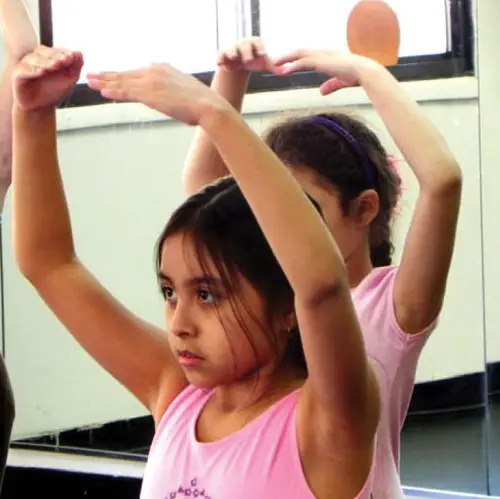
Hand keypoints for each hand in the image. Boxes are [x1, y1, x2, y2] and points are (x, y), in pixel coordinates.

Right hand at [13, 45, 82, 110]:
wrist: (40, 107)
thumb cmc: (53, 91)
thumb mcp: (69, 79)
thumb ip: (75, 67)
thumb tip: (80, 53)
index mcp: (47, 57)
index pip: (55, 51)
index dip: (64, 52)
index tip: (73, 56)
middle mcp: (35, 58)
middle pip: (44, 52)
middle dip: (56, 56)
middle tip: (65, 59)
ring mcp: (25, 65)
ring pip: (34, 60)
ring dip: (46, 62)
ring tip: (55, 65)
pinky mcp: (17, 75)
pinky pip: (23, 70)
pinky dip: (32, 70)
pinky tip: (40, 72)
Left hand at [87, 64, 226, 125]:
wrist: (208, 106)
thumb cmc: (201, 104)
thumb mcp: (184, 91)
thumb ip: (172, 90)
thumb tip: (168, 98)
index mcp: (163, 68)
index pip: (137, 73)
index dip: (122, 76)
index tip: (111, 76)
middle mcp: (154, 71)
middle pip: (126, 74)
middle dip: (108, 76)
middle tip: (92, 76)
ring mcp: (150, 82)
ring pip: (122, 82)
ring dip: (105, 82)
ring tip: (90, 82)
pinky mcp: (149, 94)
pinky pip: (126, 92)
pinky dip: (113, 91)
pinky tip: (102, 91)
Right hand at [217, 37, 275, 73]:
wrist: (240, 63)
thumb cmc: (255, 61)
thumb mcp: (264, 64)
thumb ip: (275, 67)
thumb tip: (286, 72)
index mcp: (255, 44)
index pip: (258, 42)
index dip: (260, 47)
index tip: (263, 53)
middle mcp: (243, 44)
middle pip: (245, 45)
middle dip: (246, 51)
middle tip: (248, 59)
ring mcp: (233, 48)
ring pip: (232, 49)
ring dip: (233, 52)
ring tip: (233, 56)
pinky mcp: (223, 54)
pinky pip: (221, 55)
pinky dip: (220, 59)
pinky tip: (220, 64)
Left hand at [273, 49, 379, 94]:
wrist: (364, 72)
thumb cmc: (356, 76)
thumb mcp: (340, 82)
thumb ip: (330, 86)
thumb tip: (321, 92)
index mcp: (327, 57)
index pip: (308, 56)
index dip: (297, 59)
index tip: (287, 63)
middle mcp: (323, 54)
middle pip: (301, 52)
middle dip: (287, 56)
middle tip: (275, 61)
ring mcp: (321, 56)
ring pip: (299, 55)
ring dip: (286, 59)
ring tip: (275, 64)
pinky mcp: (321, 61)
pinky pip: (303, 62)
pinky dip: (292, 65)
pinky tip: (284, 70)